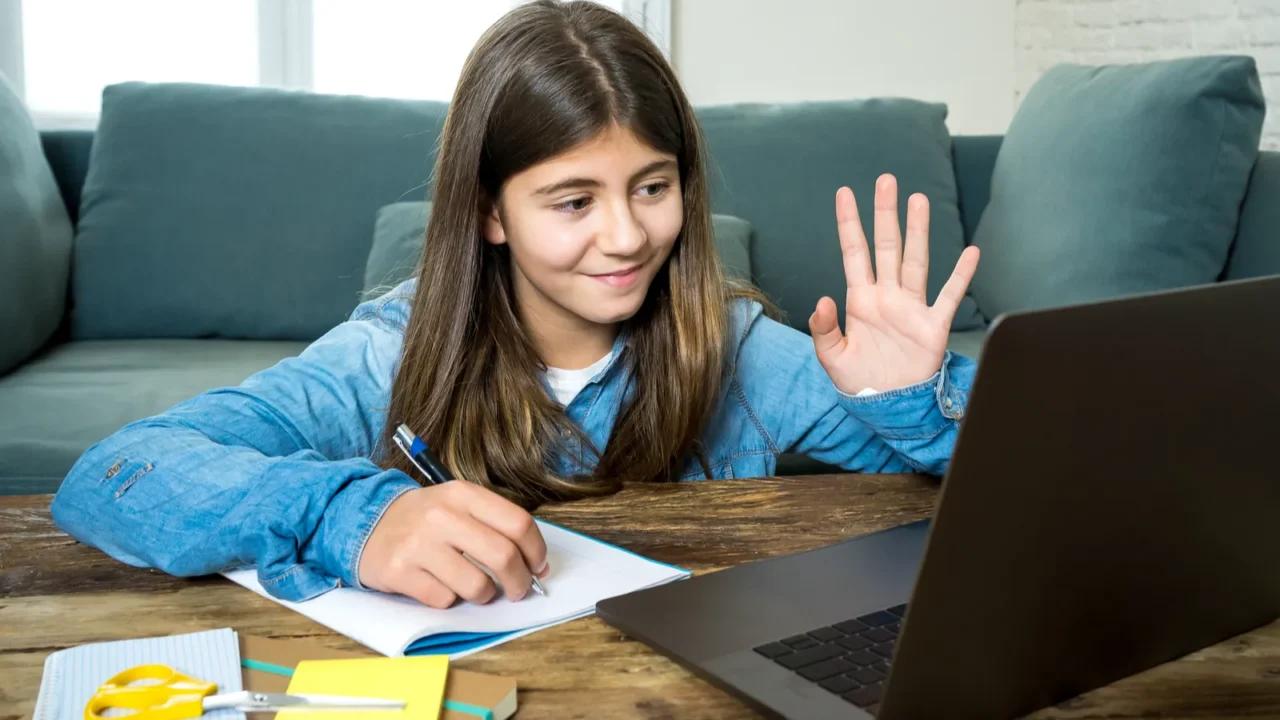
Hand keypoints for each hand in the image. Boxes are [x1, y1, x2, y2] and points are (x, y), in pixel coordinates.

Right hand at [358, 481, 549, 607]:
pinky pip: (444, 599)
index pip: (518, 523)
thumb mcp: (458, 505)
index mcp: (463, 494)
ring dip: (484, 596)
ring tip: (477, 590)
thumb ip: (495, 526)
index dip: (536, 551)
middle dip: (519, 582)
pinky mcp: (399, 571)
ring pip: (476, 585)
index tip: (538, 566)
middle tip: (518, 590)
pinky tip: (441, 586)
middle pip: (503, 556)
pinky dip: (449, 600)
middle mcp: (442, 515)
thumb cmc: (425, 520)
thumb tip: (536, 564)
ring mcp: (418, 543)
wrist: (366, 523)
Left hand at [809, 174, 979, 394]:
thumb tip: (821, 300)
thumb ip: (824, 330)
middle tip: (886, 180)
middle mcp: (887, 296)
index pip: (854, 253)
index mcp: (861, 300)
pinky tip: (971, 252)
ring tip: (918, 200)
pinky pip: (949, 296)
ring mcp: (912, 307)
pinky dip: (961, 275)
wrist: (890, 406)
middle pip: (886, 246)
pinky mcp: (933, 326)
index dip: (849, 224)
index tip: (845, 193)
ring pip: (916, 260)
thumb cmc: (861, 382)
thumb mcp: (832, 358)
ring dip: (918, 231)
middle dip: (886, 214)